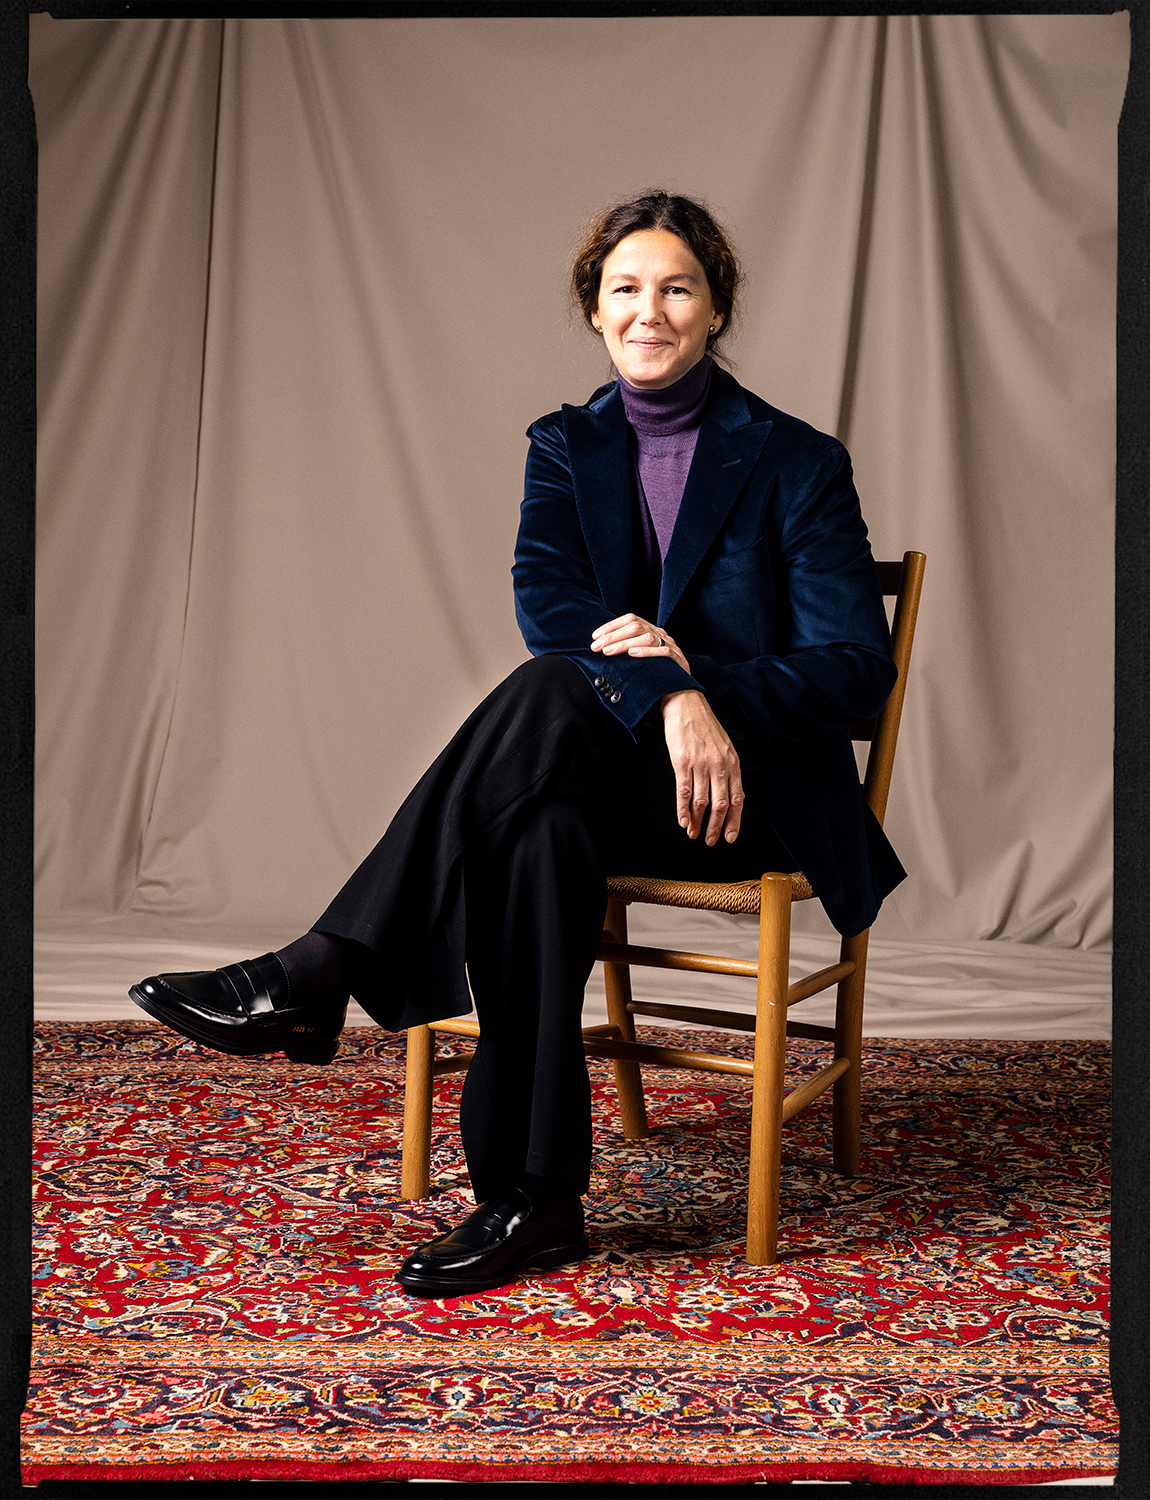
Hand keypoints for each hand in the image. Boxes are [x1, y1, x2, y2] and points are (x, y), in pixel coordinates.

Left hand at [590, 613, 690, 674]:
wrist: (678, 695)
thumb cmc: (653, 677)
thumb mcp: (639, 659)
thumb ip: (626, 649)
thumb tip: (600, 646)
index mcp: (652, 631)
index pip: (631, 619)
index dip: (612, 626)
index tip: (595, 636)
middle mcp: (662, 636)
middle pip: (636, 626)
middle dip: (613, 635)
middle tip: (597, 647)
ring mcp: (671, 646)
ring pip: (648, 637)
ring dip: (625, 643)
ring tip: (609, 651)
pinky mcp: (678, 660)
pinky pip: (663, 652)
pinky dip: (646, 651)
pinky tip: (632, 654)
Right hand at [660, 689, 743, 845]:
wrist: (686, 705)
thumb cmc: (704, 727)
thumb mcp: (724, 747)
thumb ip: (728, 771)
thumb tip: (730, 796)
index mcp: (732, 763)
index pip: (737, 799)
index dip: (734, 821)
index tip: (730, 837)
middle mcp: (719, 766)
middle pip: (721, 804)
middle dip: (716, 827)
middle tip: (712, 841)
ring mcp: (701, 764)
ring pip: (702, 802)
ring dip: (698, 822)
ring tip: (694, 834)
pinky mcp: (682, 762)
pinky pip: (684, 792)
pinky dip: (683, 810)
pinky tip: (683, 821)